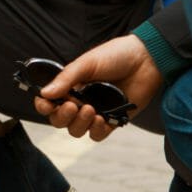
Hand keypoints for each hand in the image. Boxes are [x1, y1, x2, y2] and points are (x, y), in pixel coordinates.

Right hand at [32, 34, 162, 141]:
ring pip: (76, 130)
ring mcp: (96, 112)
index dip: (44, 106)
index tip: (47, 104)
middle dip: (62, 117)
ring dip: (79, 124)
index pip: (49, 101)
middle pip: (60, 120)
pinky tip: (102, 119)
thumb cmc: (116, 56)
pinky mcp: (113, 121)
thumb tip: (44, 93)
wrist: (146, 60)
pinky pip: (97, 135)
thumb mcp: (87, 63)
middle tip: (73, 106)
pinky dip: (97, 130)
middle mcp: (80, 100)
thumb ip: (66, 79)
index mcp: (71, 85)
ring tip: (91, 110)